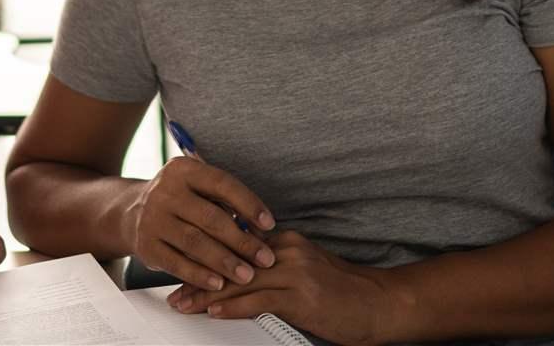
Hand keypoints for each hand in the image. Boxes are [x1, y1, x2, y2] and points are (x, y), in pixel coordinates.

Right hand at [123, 156, 278, 293]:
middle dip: (242, 241)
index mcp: (183, 170)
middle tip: (265, 259)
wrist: (131, 213)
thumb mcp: (197, 189)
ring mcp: (152, 218)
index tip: (269, 224)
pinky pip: (176, 263)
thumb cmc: (180, 202)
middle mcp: (165, 191)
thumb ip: (225, 203)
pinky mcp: (145, 245)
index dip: (248, 204)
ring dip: (224, 262)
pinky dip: (199, 275)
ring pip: (195, 242)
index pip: (222, 184)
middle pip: (211, 218)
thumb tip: (261, 231)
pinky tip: (218, 283)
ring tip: (247, 275)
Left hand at [167, 230, 391, 345]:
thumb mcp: (306, 271)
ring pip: (239, 281)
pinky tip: (214, 312)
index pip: (236, 249)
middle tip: (174, 293)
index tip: (183, 271)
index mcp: (285, 241)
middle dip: (199, 279)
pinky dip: (233, 307)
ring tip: (184, 305)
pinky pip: (258, 300)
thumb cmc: (344, 293)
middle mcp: (286, 251)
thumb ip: (276, 269)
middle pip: (231, 263)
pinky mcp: (300, 295)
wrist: (379, 303)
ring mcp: (294, 272)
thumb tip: (243, 280)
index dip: (207, 261)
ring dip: (206, 295)